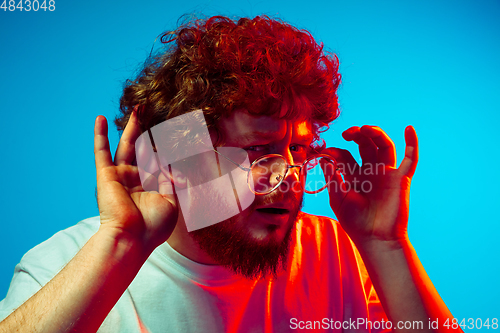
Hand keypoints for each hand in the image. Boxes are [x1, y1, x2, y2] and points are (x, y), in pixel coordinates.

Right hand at [94, 112, 177, 252]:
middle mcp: (135, 179)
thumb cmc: (153, 227)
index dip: (171, 154)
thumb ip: (171, 182)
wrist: (132, 239)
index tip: (181, 144)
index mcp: (150, 187)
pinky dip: (100, 135)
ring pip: (127, 145)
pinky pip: (101, 151)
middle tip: (154, 112)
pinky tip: (100, 119)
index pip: (161, 163)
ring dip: (132, 126)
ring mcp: (120, 175)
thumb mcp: (171, 202)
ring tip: (137, 108)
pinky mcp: (106, 175)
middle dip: (150, 131)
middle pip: (144, 149)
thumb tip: (174, 165)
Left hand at [321, 125, 417, 246]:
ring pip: (383, 146)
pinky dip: (411, 143)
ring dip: (375, 134)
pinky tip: (409, 129)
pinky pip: (410, 158)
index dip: (334, 151)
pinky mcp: (401, 178)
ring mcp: (386, 173)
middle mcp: (370, 171)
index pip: (345, 155)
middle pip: (365, 145)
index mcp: (354, 176)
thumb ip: (333, 179)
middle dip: (356, 135)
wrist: (375, 239)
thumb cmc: (355, 222)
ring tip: (363, 128)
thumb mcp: (338, 199)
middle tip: (346, 134)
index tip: (324, 152)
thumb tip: (324, 160)